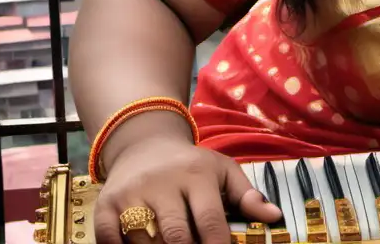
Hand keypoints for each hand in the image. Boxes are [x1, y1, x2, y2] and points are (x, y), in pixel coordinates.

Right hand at [94, 137, 280, 243]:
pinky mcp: (105, 204)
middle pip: (176, 235)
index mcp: (196, 175)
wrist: (143, 144)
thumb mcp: (222, 170)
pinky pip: (109, 238)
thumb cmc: (190, 164)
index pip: (210, 219)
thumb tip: (274, 216)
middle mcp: (161, 183)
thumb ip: (247, 195)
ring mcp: (130, 194)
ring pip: (143, 241)